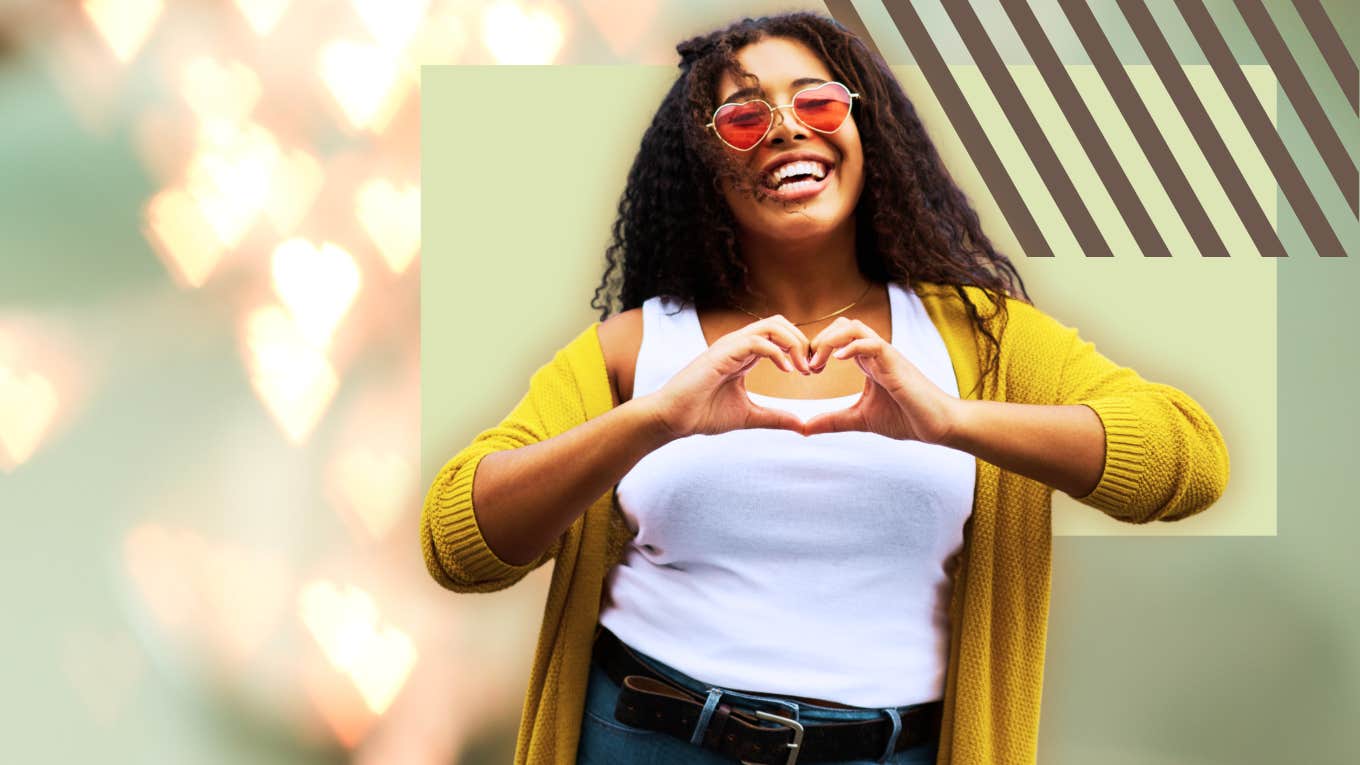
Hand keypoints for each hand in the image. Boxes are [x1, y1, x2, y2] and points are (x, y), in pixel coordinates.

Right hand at [647, 315, 812, 438]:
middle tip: (812, 368)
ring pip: (772, 325)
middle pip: (779, 323)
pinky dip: (777, 353)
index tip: (812, 372)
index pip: (779, 335)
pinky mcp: (723, 353)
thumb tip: (802, 425)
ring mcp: (730, 345)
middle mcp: (738, 344)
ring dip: (794, 344)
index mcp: (744, 354)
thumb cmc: (702, 414)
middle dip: (801, 342)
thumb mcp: (749, 416)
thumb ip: (775, 417)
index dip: (800, 348)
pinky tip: (787, 371)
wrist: (673, 419)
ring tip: (802, 369)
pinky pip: (757, 341)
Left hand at [801, 317, 957, 442]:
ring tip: (818, 363)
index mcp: (868, 361)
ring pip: (853, 327)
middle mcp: (876, 353)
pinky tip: (837, 360)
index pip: (838, 337)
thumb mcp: (860, 420)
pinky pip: (872, 343)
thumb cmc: (906, 418)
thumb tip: (804, 429)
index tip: (806, 370)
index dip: (817, 348)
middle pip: (842, 325)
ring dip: (829, 340)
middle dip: (819, 340)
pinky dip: (851, 346)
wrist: (938, 425)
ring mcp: (886, 355)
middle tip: (808, 366)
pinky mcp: (895, 363)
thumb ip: (833, 421)